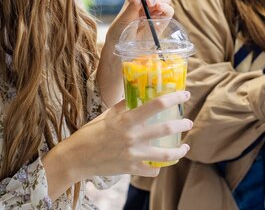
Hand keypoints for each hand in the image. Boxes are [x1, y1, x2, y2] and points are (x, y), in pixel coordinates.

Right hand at [43, 91, 192, 198]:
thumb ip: (123, 106)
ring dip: (179, 150)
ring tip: (185, 146)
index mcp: (127, 119)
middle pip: (167, 128)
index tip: (185, 94)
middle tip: (188, 122)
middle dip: (182, 124)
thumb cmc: (89, 133)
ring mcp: (133, 154)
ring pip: (166, 154)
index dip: (174, 98)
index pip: (156, 105)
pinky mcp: (131, 169)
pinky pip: (152, 170)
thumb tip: (136, 95)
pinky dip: (158, 168)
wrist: (75, 158)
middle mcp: (133, 136)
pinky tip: (161, 165)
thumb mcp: (107, 115)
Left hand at [106, 0, 173, 41]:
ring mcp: (156, 10)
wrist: (123, 47)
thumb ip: (131, 6)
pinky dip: (166, 7)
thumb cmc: (120, 30)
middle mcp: (148, 0)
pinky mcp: (163, 21)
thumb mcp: (123, 18)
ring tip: (149, 4)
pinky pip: (170, 10)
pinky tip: (159, 8)